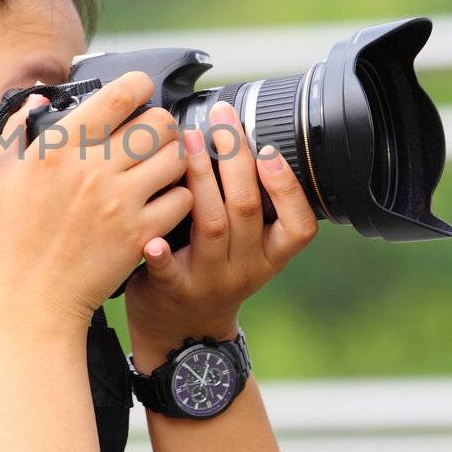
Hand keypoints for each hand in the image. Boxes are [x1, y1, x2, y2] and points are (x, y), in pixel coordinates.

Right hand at [0, 71, 192, 328]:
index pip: (120, 95)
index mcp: (60, 147)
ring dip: (175, 159)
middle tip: (154, 137)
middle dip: (162, 124)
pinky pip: (182, 200)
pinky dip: (179, 198)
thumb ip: (18, 129)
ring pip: (178, 158)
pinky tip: (163, 202)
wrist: (32, 297)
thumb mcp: (0, 175)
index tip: (141, 90)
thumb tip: (40, 96)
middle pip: (159, 123)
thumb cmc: (13, 236)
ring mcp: (121, 202)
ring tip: (161, 168)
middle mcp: (94, 168)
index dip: (140, 85)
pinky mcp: (140, 233)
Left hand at [124, 99, 318, 367]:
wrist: (183, 331)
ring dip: (201, 179)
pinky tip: (152, 236)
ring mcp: (210, 280)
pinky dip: (161, 254)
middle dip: (236, 158)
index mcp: (270, 256)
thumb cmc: (212, 271)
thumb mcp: (247, 247)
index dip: (287, 187)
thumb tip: (239, 135)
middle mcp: (246, 268)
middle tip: (222, 120)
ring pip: (211, 225)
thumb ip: (248, 204)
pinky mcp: (173, 291)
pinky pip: (169, 272)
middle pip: (248, 209)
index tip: (269, 149)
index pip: (299, 226)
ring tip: (187, 142)